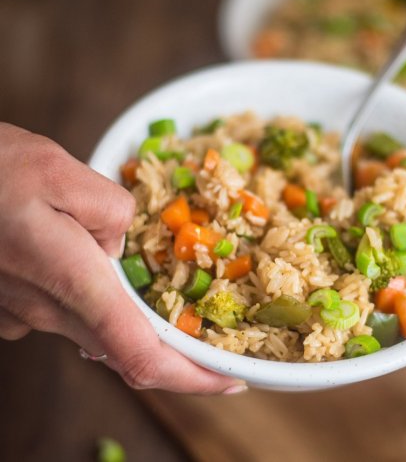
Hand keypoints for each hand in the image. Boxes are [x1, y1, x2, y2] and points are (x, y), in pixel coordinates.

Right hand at [0, 123, 243, 394]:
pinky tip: (102, 267)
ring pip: (98, 327)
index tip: (231, 382)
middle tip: (213, 336)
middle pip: (127, 348)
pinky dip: (98, 299)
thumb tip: (124, 242)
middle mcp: (47, 311)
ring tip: (163, 291)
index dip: (192, 377)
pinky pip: (70, 310)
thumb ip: (113, 211)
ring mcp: (25, 312)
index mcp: (71, 282)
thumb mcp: (63, 174)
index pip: (142, 355)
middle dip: (175, 347)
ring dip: (134, 316)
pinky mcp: (12, 303)